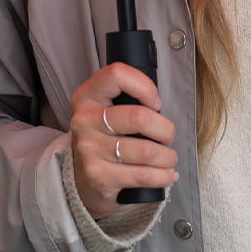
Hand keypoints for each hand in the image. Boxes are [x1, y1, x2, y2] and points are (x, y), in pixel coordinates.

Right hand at [69, 62, 178, 219]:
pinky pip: (141, 176)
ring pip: (145, 150)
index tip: (155, 103)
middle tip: (167, 136)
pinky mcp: (98, 176)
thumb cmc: (103, 135)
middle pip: (138, 117)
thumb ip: (126, 98)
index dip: (145, 86)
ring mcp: (89, 149)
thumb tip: (158, 107)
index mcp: (87, 95)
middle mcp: (85, 120)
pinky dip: (162, 176)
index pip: (117, 75)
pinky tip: (168, 174)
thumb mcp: (105, 108)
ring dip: (167, 156)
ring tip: (169, 157)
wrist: (81, 174)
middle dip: (165, 129)